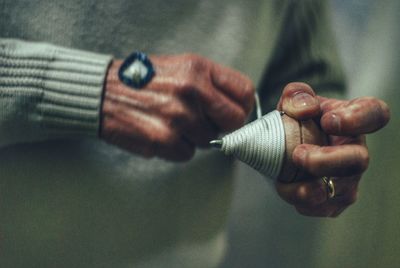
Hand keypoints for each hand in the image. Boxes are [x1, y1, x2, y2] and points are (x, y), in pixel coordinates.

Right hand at [100, 54, 253, 160]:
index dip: (242, 107)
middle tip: (203, 122)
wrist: (103, 92)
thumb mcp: (181, 67)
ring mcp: (178, 118)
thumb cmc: (145, 81)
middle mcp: (191, 91)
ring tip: (172, 122)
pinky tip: (161, 132)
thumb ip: (212, 84)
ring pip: (209, 141)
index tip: (232, 114)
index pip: (244, 92)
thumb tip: (237, 108)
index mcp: (198, 69)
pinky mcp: (163, 140)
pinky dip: (177, 148)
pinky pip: (187, 154)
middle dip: (222, 126)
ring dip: (194, 137)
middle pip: (234, 122)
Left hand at [275, 82, 389, 216]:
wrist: (286, 143)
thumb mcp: (293, 100)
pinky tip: (287, 191)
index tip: (328, 120)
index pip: (374, 114)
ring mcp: (349, 178)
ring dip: (310, 190)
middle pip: (358, 160)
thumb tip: (306, 109)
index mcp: (353, 118)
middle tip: (298, 154)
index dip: (357, 119)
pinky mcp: (336, 199)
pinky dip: (304, 204)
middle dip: (327, 161)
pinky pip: (326, 208)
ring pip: (342, 191)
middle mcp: (356, 149)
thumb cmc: (297, 118)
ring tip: (285, 184)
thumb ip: (297, 95)